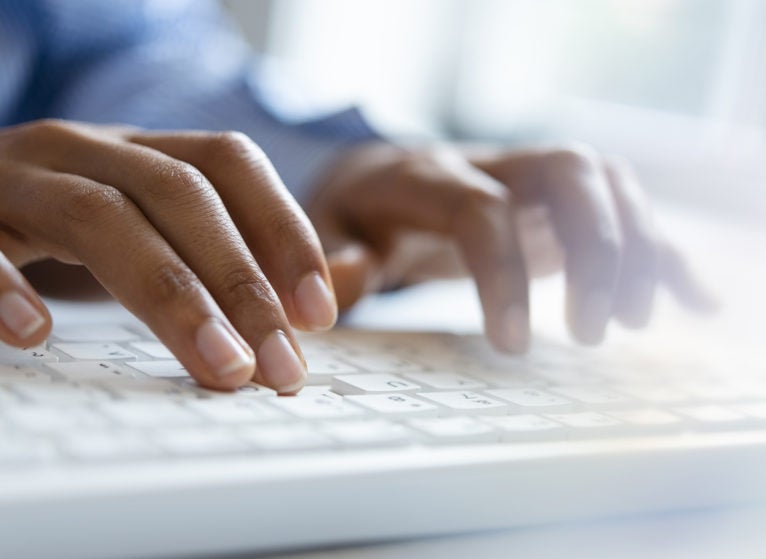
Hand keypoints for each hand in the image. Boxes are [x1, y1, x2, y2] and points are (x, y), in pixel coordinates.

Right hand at [0, 120, 337, 391]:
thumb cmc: (68, 227)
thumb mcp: (152, 228)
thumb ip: (232, 258)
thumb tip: (324, 299)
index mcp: (141, 150)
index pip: (228, 162)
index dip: (284, 230)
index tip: (319, 312)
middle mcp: (84, 148)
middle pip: (179, 193)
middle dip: (241, 282)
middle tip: (281, 365)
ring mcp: (17, 178)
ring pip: (100, 216)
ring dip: (171, 296)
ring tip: (220, 365)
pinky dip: (3, 286)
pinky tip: (38, 334)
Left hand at [309, 142, 712, 350]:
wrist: (376, 177)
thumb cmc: (352, 215)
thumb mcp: (325, 235)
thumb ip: (336, 260)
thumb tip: (341, 289)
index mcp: (426, 176)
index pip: (481, 210)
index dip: (503, 276)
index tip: (513, 346)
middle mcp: (489, 163)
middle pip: (568, 174)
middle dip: (596, 249)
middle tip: (592, 333)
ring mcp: (529, 175)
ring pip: (606, 182)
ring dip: (635, 247)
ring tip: (633, 323)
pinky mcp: (554, 200)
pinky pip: (622, 208)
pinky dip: (661, 251)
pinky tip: (694, 297)